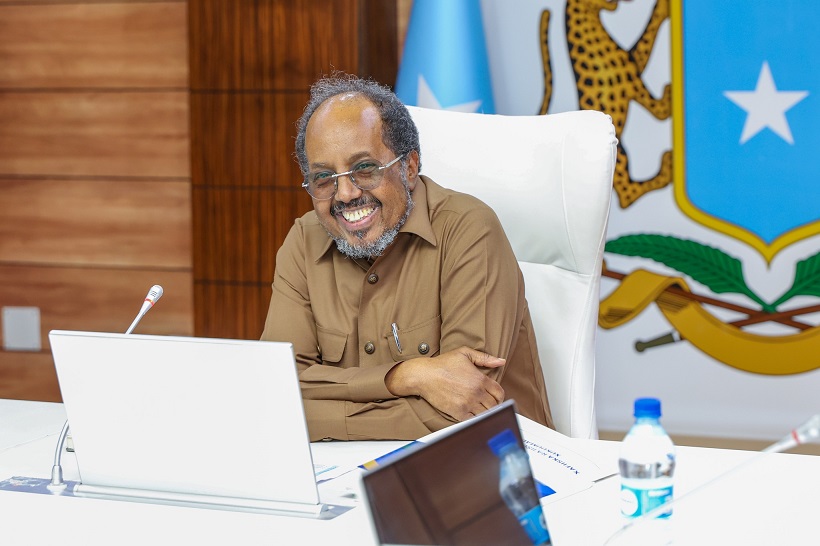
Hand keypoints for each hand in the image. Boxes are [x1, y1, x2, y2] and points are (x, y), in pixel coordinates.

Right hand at [385, 346, 505, 420]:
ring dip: (485, 412)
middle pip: (494, 405)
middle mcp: (476, 392)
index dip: (499, 396)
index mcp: (480, 379)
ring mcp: (467, 404)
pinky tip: (472, 413)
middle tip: (488, 404)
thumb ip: (484, 357)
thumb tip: (501, 361)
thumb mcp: (464, 353)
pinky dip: (475, 418)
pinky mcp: (458, 412)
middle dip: (493, 405)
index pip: (499, 393)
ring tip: (481, 409)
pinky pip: (474, 420)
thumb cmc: (442, 364)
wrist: (424, 375)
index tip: (495, 397)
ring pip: (486, 414)